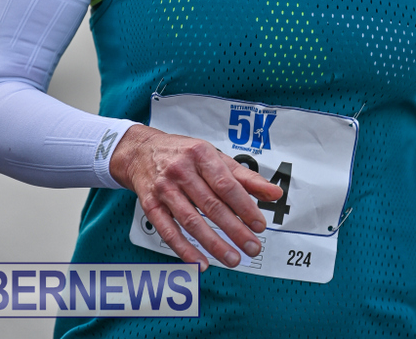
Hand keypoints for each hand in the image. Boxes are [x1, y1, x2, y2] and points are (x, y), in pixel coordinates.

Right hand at [110, 124, 282, 271]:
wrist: (141, 151)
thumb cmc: (183, 154)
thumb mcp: (214, 156)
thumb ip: (245, 177)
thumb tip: (274, 193)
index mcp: (201, 154)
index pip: (226, 184)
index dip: (244, 206)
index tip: (259, 224)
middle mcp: (181, 170)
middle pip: (211, 205)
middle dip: (234, 230)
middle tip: (252, 247)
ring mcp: (164, 189)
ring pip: (192, 221)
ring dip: (213, 244)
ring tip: (233, 259)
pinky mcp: (151, 205)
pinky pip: (169, 231)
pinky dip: (185, 250)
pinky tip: (200, 262)